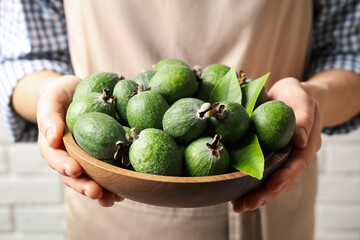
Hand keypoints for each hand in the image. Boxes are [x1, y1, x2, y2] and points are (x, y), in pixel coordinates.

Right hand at [37, 75, 123, 206]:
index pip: (56, 159)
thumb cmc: (61, 95)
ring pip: (91, 179)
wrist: (77, 92)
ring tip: (112, 200)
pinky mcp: (101, 156)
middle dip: (84, 186)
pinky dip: (115, 182)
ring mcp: (86, 159)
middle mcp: (69, 156)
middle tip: (96, 193)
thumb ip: (49, 116)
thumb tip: (52, 138)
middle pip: (74, 176)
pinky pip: (107, 171)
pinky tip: (126, 189)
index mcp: (54, 146)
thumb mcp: (51, 99)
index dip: (64, 166)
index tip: (75, 169)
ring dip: (101, 191)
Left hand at [232, 77, 321, 212]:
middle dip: (265, 194)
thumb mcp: (302, 97)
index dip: (285, 177)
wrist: (286, 95)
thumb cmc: (295, 95)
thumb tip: (299, 139)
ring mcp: (278, 158)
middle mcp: (292, 156)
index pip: (298, 165)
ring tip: (238, 206)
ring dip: (254, 194)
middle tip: (247, 204)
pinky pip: (257, 172)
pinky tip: (232, 192)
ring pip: (269, 181)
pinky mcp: (264, 156)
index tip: (270, 186)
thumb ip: (304, 116)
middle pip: (282, 180)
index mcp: (305, 145)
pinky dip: (246, 183)